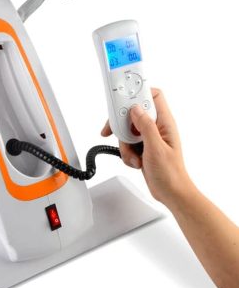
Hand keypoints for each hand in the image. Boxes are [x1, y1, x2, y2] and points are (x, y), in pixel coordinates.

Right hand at [101, 88, 194, 204]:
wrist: (171, 193)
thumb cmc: (170, 174)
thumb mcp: (156, 148)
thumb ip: (146, 126)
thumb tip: (135, 109)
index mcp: (165, 123)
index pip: (152, 96)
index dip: (138, 94)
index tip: (123, 99)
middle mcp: (156, 127)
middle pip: (132, 113)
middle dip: (122, 125)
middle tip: (117, 133)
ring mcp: (148, 137)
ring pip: (126, 130)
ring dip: (124, 144)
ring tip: (135, 157)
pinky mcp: (141, 146)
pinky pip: (126, 143)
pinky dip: (126, 153)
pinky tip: (136, 162)